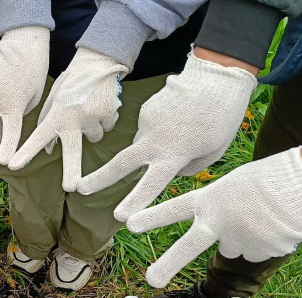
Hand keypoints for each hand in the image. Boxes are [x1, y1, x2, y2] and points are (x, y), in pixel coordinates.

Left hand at [8, 49, 127, 190]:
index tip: (13, 165)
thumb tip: (48, 152)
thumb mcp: (53, 102)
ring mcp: (93, 116)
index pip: (37, 137)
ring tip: (88, 110)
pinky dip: (104, 121)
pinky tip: (99, 106)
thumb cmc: (70, 85)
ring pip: (95, 138)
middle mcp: (73, 118)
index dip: (25, 152)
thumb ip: (48, 125)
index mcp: (55, 115)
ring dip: (92, 130)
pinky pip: (107, 127)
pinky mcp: (109, 113)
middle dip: (71, 171)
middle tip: (71, 188)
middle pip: (72, 152)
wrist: (97, 62)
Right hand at [76, 54, 257, 221]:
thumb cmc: (222, 117)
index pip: (151, 184)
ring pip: (141, 145)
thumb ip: (188, 168)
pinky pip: (147, 128)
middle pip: (120, 163)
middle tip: (80, 189)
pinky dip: (158, 130)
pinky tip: (176, 119)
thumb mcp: (213, 151)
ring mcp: (146, 123)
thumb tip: (169, 170)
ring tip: (181, 132)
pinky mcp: (145, 110)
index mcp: (174, 154)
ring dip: (151, 147)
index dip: (135, 202)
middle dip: (99, 178)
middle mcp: (154, 140)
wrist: (216, 76)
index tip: (121, 218)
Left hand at [127, 147, 301, 287]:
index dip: (152, 217)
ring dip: (244, 238)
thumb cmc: (271, 178)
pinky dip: (264, 243)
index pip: (174, 209)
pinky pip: (256, 252)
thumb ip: (217, 210)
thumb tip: (221, 240)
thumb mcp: (233, 186)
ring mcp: (239, 239)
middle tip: (150, 281)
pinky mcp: (259, 252)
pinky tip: (275, 227)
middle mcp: (219, 222)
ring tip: (262, 217)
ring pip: (234, 248)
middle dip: (168, 265)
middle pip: (188, 247)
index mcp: (210, 200)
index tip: (128, 224)